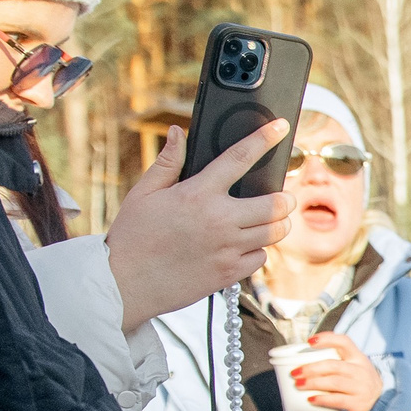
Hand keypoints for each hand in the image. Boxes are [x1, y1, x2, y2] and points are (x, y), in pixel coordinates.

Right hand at [103, 123, 293, 328]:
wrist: (124, 283)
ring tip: (272, 221)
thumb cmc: (131, 237)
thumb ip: (167, 163)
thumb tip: (177, 133)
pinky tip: (246, 246)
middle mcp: (218, 220)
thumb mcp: (144, 193)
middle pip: (275, 204)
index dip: (264, 139)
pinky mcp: (229, 273)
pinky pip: (261, 258)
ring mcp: (227, 248)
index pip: (239, 158)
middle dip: (286, 198)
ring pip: (275, 232)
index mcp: (197, 194)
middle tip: (284, 197)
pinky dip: (258, 251)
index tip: (280, 127)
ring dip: (278, 224)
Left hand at [292, 331, 384, 410]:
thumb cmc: (357, 378)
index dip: (327, 339)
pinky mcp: (358, 403)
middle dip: (311, 368)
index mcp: (357, 356)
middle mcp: (360, 370)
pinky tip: (311, 399)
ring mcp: (361, 387)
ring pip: (334, 382)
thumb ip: (334, 359)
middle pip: (333, 365)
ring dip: (313, 383)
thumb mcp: (352, 364)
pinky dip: (323, 399)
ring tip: (298, 384)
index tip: (309, 342)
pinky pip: (338, 400)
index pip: (344, 342)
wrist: (379, 398)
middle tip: (295, 373)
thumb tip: (300, 360)